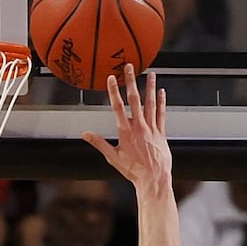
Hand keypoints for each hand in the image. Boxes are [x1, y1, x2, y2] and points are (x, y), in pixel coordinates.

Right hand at [82, 66, 172, 195]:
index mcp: (125, 131)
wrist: (153, 179)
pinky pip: (161, 114)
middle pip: (134, 99)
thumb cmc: (133, 170)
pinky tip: (162, 92)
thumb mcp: (112, 157)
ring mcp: (151, 128)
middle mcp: (139, 126)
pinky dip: (161, 102)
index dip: (113, 91)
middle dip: (131, 81)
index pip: (117, 106)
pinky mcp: (161, 133)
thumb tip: (85, 134)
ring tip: (151, 73)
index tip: (111, 78)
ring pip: (151, 103)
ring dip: (150, 87)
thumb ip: (99, 143)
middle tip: (129, 67)